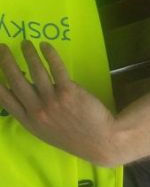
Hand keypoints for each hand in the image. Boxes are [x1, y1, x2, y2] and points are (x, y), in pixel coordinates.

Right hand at [0, 41, 117, 165]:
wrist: (103, 142)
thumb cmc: (76, 139)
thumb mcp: (48, 134)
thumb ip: (34, 117)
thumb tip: (24, 99)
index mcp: (30, 122)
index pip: (4, 98)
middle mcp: (37, 111)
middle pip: (16, 80)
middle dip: (6, 61)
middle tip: (2, 48)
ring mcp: (53, 101)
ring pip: (35, 70)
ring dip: (28, 54)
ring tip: (26, 44)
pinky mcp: (69, 92)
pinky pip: (56, 67)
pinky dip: (49, 54)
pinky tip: (46, 47)